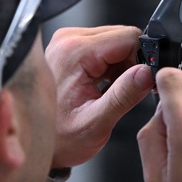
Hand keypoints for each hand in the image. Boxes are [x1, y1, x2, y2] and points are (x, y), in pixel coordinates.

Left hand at [45, 26, 153, 167]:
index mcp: (74, 53)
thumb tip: (147, 73)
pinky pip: (103, 49)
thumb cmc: (58, 138)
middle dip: (132, 65)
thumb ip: (124, 95)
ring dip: (122, 68)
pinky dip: (111, 68)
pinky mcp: (69, 49)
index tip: (141, 83)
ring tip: (109, 94)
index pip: (128, 37)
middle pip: (123, 37)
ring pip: (115, 42)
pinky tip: (102, 88)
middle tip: (123, 94)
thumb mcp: (97, 122)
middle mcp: (68, 41)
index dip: (142, 60)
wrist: (33, 144)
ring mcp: (67, 43)